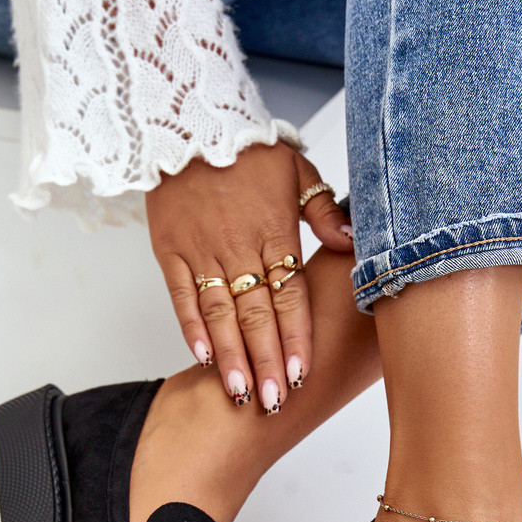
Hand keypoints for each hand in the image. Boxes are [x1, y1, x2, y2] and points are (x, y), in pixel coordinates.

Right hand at [146, 140, 352, 411]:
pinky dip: (191, 327)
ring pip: (219, 313)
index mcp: (274, 233)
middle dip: (266, 361)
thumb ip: (324, 211)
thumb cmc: (246, 149)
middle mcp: (237, 248)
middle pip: (255, 315)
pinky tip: (203, 357)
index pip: (289, 296)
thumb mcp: (297, 170)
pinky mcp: (170, 251)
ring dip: (231, 356)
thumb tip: (352, 241)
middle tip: (274, 400)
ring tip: (241, 392)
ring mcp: (201, 252)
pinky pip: (181, 295)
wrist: (187, 121)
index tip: (301, 373)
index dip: (295, 337)